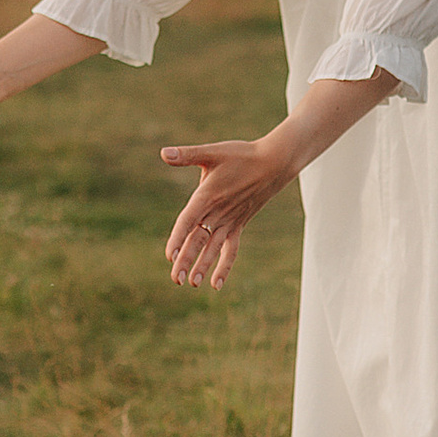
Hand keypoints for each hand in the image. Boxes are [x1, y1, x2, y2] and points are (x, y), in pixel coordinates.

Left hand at [160, 136, 291, 289]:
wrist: (274, 163)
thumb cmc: (241, 155)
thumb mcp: (212, 152)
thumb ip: (187, 155)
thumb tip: (164, 153)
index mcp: (207, 196)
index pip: (188, 220)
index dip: (178, 237)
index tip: (170, 255)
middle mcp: (218, 212)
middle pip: (199, 239)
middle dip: (186, 259)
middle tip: (176, 279)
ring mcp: (230, 221)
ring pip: (213, 248)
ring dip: (202, 266)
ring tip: (191, 284)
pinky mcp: (238, 225)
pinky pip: (231, 250)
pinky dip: (224, 266)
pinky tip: (216, 284)